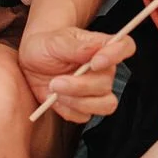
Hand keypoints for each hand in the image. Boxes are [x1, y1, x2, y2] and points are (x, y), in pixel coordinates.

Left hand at [17, 25, 133, 122]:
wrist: (32, 61)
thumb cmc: (47, 46)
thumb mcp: (55, 41)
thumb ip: (76, 46)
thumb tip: (95, 48)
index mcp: (101, 48)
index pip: (125, 47)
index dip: (116, 55)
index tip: (95, 63)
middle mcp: (104, 70)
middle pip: (108, 84)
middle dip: (80, 87)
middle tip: (56, 82)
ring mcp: (96, 91)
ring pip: (105, 105)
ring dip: (77, 102)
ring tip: (54, 91)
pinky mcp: (84, 107)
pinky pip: (84, 116)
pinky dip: (66, 110)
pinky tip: (54, 99)